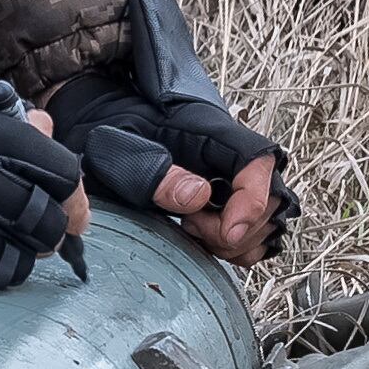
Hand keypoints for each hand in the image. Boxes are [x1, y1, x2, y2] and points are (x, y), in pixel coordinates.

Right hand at [0, 67, 85, 300]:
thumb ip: (4, 125)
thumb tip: (46, 132)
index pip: (63, 173)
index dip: (70, 190)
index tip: (66, 200)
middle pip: (48, 223)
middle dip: (52, 230)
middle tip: (40, 231)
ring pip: (18, 263)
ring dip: (20, 258)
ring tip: (7, 248)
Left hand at [46, 0, 296, 264]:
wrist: (97, 121)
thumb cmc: (105, 131)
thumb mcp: (115, 150)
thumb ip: (153, 173)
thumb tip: (199, 196)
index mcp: (209, 131)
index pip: (257, 161)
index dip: (253, 201)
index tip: (225, 232)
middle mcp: (229, 153)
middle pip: (271, 197)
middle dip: (239, 228)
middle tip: (191, 227)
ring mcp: (232, 176)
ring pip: (267, 219)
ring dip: (237, 240)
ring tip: (191, 229)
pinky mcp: (227, 197)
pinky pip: (253, 231)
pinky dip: (234, 246)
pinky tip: (199, 236)